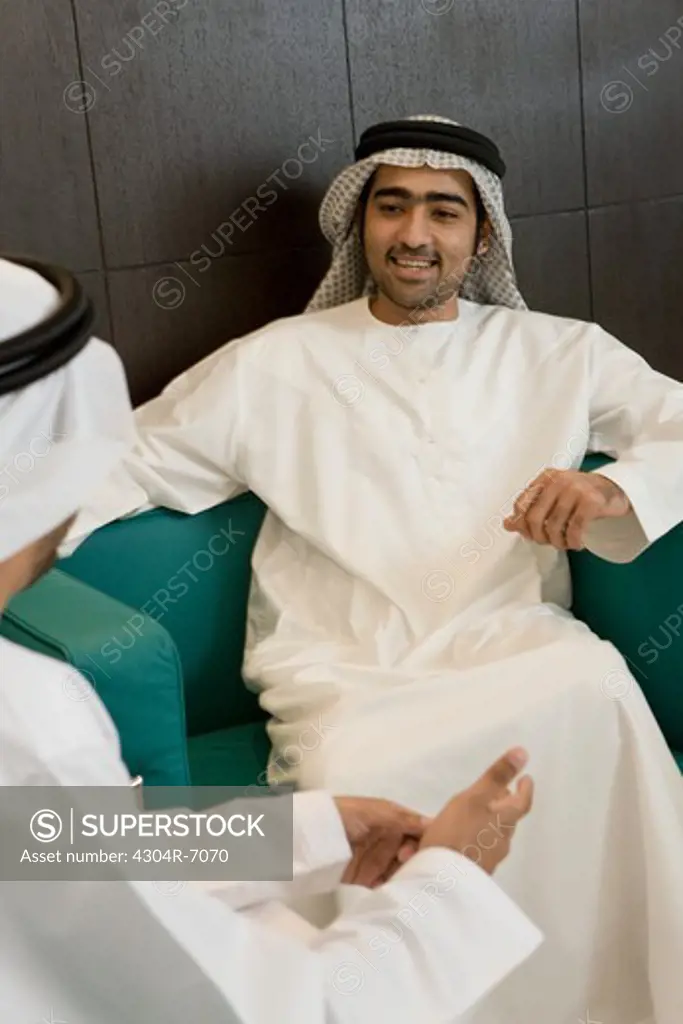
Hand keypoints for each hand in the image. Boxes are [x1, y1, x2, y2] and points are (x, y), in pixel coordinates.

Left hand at [333, 796, 430, 886]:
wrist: (311, 834)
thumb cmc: (345, 815)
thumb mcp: (375, 812)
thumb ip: (403, 820)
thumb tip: (433, 824)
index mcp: (393, 820)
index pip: (419, 831)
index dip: (426, 840)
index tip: (425, 850)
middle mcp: (389, 840)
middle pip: (413, 854)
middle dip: (416, 861)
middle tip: (404, 862)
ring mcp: (378, 859)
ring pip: (401, 871)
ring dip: (406, 877)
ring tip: (406, 881)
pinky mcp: (366, 878)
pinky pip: (385, 885)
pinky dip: (391, 889)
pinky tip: (393, 891)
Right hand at [420, 748, 533, 874]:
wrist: (442, 880)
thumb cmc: (456, 832)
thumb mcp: (474, 797)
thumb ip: (497, 776)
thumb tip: (523, 752)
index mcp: (504, 820)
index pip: (523, 802)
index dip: (525, 789)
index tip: (526, 779)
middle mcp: (502, 841)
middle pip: (509, 819)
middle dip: (505, 804)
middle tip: (500, 791)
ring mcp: (490, 858)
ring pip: (495, 833)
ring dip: (491, 820)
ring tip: (478, 812)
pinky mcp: (476, 871)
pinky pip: (482, 847)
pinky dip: (478, 835)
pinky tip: (463, 836)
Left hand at [503, 469, 630, 550]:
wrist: (615, 490)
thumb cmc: (579, 496)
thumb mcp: (552, 498)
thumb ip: (530, 509)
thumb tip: (507, 525)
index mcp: (545, 478)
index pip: (521, 505)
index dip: (522, 525)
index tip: (531, 536)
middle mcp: (559, 480)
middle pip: (535, 518)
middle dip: (539, 537)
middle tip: (550, 543)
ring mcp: (576, 489)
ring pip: (555, 526)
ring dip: (558, 542)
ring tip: (565, 544)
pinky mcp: (592, 501)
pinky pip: (575, 529)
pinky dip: (574, 542)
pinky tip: (577, 544)